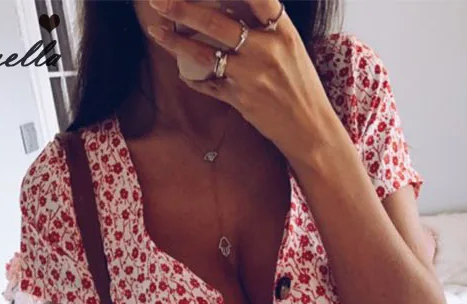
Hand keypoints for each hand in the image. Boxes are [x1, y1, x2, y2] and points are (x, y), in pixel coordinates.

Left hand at [146, 0, 339, 162]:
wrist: (309, 127)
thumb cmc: (300, 86)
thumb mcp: (290, 48)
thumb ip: (264, 27)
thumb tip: (230, 10)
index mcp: (282, 30)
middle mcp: (266, 49)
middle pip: (217, 22)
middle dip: (183, 9)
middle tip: (158, 1)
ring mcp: (251, 75)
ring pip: (204, 54)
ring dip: (175, 42)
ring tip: (157, 31)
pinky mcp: (240, 99)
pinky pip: (208, 84)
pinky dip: (193, 78)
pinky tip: (183, 73)